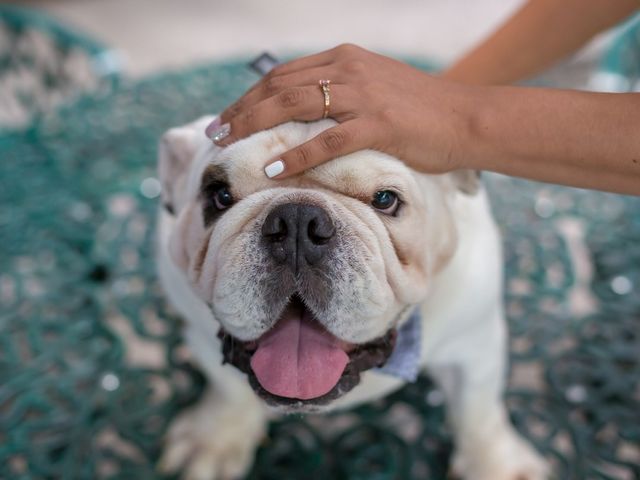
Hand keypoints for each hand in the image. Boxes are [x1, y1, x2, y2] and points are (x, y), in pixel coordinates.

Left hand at [207, 44, 476, 177]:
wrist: (465, 117)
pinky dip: (297, 154)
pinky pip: (327, 140)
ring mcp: (363, 95)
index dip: (250, 96)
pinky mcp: (379, 123)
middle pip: (279, 86)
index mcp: (344, 58)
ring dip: (256, 125)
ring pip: (295, 106)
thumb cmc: (420, 110)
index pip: (282, 74)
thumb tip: (305, 115)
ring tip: (229, 145)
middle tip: (215, 132)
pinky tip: (274, 168)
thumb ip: (339, 94)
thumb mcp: (374, 88)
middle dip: (241, 110)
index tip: (228, 116)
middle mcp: (348, 69)